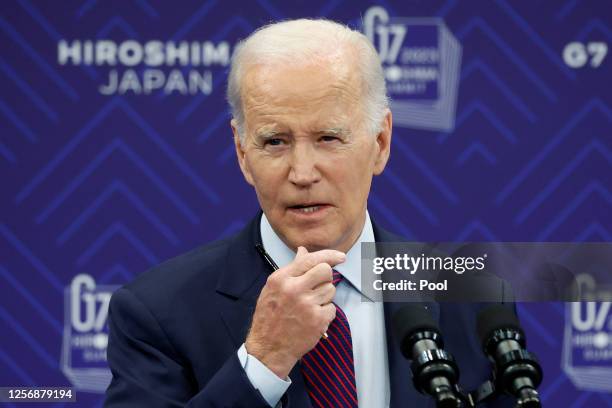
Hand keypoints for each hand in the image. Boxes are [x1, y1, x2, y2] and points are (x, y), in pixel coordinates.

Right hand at [245, 246, 345, 377]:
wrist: (268, 348)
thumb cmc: (269, 317)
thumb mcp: (273, 288)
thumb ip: (291, 269)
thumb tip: (303, 251)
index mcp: (281, 279)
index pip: (310, 259)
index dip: (329, 256)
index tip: (340, 256)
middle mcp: (294, 289)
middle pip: (325, 271)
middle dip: (325, 278)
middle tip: (317, 287)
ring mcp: (307, 305)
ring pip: (330, 290)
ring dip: (324, 297)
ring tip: (309, 306)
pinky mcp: (317, 320)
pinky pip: (332, 308)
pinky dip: (326, 313)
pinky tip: (312, 318)